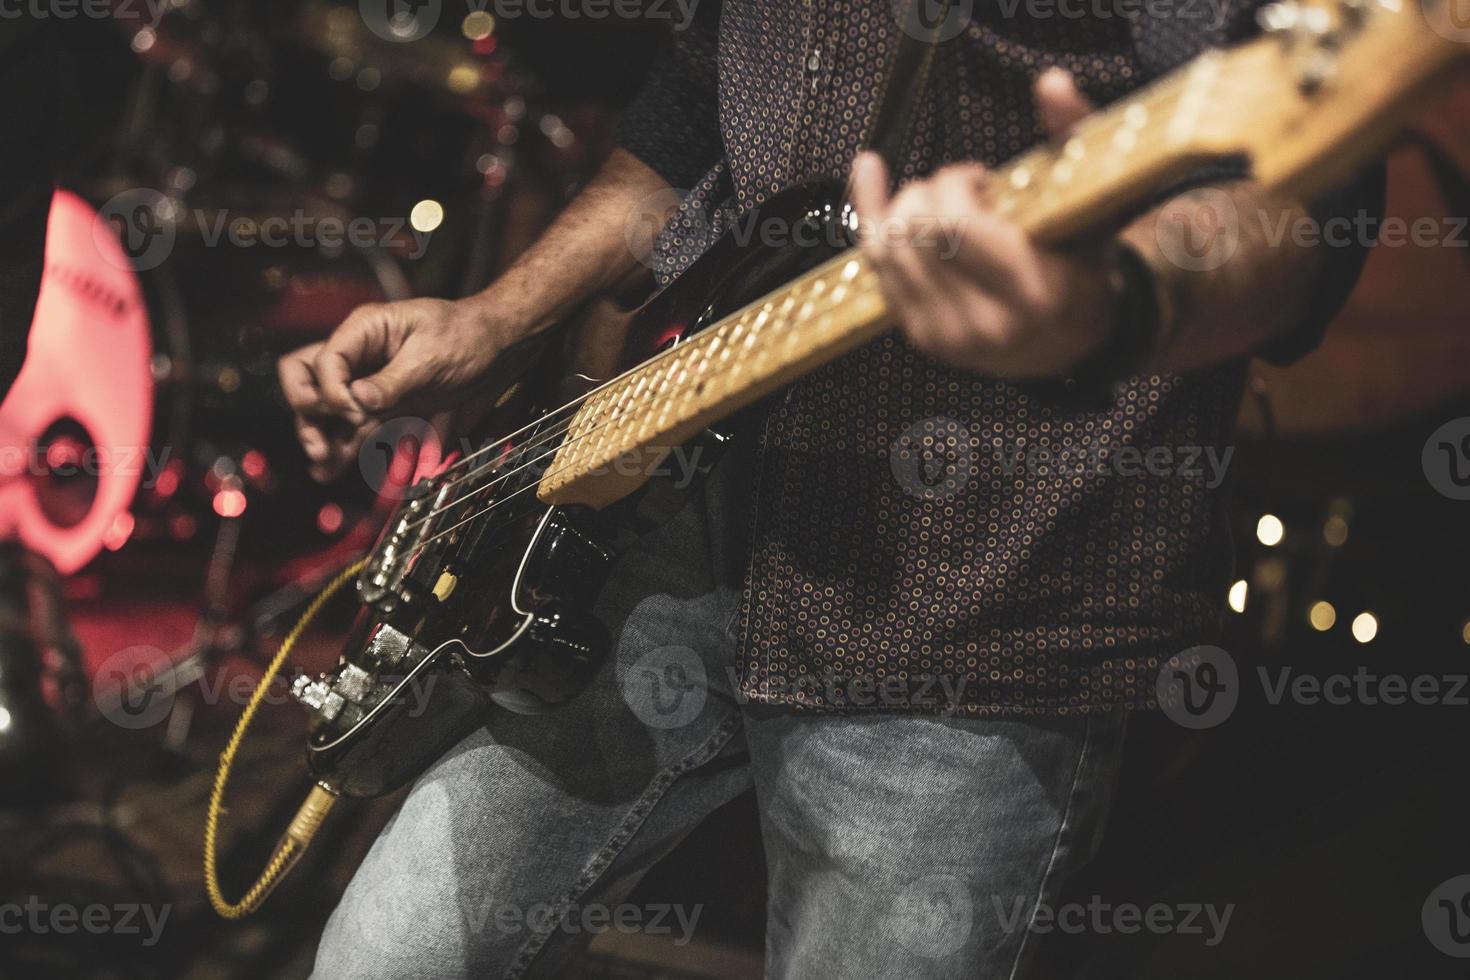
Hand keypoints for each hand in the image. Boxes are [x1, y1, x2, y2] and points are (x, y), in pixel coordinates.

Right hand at [277, 297, 511, 481]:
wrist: (494, 346)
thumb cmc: (464, 335)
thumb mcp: (431, 355)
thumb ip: (392, 380)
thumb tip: (358, 400)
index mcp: (365, 329)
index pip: (324, 360)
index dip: (332, 390)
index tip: (357, 412)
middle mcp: (358, 354)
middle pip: (306, 378)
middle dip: (308, 410)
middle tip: (321, 440)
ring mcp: (367, 381)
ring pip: (325, 408)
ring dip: (318, 434)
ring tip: (323, 464)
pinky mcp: (382, 405)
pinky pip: (352, 427)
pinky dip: (341, 447)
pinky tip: (328, 470)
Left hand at [850, 69, 1119, 378]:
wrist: (1073, 340)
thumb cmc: (1081, 263)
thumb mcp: (1091, 200)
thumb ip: (1074, 136)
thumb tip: (1051, 82)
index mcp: (1028, 292)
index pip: (954, 225)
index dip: (953, 184)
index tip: (978, 178)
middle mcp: (983, 322)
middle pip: (914, 234)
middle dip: (928, 192)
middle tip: (957, 190)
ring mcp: (946, 336)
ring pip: (887, 250)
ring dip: (903, 206)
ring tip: (938, 202)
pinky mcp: (921, 337)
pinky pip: (877, 269)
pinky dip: (871, 217)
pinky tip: (870, 173)